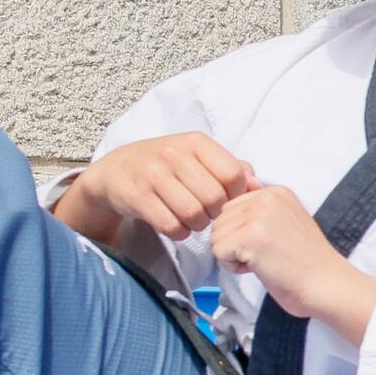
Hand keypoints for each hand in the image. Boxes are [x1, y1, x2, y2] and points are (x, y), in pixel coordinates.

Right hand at [60, 130, 253, 245]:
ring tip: (192, 218)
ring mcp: (153, 174)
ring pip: (194, 214)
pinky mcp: (137, 197)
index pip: (233, 174)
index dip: (236, 194)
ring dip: (197, 225)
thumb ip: (232, 168)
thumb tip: (259, 187)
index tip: (225, 199)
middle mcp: (174, 154)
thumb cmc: (167, 166)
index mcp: (195, 142)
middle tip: (207, 212)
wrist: (116, 171)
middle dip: (215, 213)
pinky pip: (172, 226)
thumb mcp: (198, 157)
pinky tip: (176, 224)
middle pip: (215, 197)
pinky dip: (179, 232)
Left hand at [198, 183, 375, 343]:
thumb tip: (235, 196)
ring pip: (216, 236)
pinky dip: (234, 267)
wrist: (327, 285)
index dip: (244, 232)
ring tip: (266, 261)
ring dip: (235, 255)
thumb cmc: (307, 263)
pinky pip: (218, 252)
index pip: (232, 208)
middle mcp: (266, 197)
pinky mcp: (249, 236)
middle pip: (220, 220)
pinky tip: (261, 267)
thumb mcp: (286, 222)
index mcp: (275, 191)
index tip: (273, 243)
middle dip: (236, 242)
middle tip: (268, 254)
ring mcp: (257, 215)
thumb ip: (260, 210)